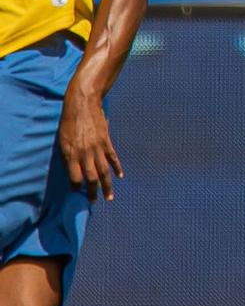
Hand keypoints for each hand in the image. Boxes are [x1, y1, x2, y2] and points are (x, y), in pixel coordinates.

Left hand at [59, 83, 120, 201]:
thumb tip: (72, 168)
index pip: (75, 177)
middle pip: (90, 177)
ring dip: (107, 185)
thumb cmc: (68, 121)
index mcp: (71, 154)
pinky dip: (117, 167)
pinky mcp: (106, 140)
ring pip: (103, 170)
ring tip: (109, 197)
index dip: (77, 187)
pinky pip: (112, 157)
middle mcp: (85, 153)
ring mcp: (97, 147)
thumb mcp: (62, 139)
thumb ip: (68, 154)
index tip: (78, 194)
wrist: (83, 103)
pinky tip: (119, 176)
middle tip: (95, 202)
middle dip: (93, 191)